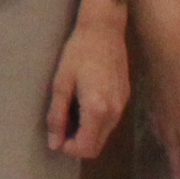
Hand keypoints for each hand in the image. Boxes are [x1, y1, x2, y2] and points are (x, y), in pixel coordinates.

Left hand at [44, 0, 130, 158]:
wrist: (104, 29)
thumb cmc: (78, 53)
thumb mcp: (61, 83)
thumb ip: (57, 116)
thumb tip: (54, 143)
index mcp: (97, 109)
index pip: (86, 149)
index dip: (69, 148)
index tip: (56, 135)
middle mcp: (114, 113)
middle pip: (97, 147)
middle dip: (77, 143)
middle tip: (61, 123)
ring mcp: (122, 106)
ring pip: (104, 135)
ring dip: (87, 133)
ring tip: (71, 111)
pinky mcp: (125, 98)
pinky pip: (110, 122)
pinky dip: (96, 122)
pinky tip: (84, 103)